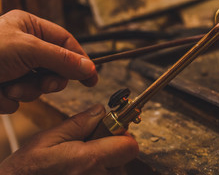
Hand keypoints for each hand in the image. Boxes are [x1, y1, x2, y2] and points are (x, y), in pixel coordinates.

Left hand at [0, 10, 97, 112]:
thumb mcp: (28, 49)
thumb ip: (62, 59)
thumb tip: (90, 67)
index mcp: (29, 28)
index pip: (66, 42)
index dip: (80, 59)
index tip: (92, 77)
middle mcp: (23, 46)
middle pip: (55, 67)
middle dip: (49, 80)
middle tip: (46, 84)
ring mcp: (13, 67)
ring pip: (39, 85)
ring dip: (27, 91)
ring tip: (10, 87)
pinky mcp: (3, 85)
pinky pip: (21, 97)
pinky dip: (11, 99)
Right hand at [0, 104, 138, 174]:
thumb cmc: (27, 170)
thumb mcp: (49, 139)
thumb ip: (79, 124)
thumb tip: (100, 111)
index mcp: (89, 161)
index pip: (130, 146)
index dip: (123, 136)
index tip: (112, 131)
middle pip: (124, 159)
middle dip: (112, 149)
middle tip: (90, 148)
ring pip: (116, 171)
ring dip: (105, 165)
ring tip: (81, 164)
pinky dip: (99, 173)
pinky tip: (81, 172)